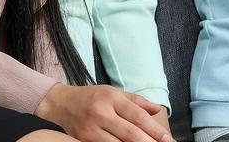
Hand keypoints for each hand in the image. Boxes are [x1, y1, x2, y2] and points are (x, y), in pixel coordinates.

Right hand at [36, 83, 173, 141]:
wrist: (60, 103)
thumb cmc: (91, 97)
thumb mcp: (114, 92)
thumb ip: (137, 101)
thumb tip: (157, 110)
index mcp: (112, 98)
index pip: (138, 117)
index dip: (155, 130)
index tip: (168, 140)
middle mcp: (101, 113)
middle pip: (130, 133)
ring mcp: (90, 129)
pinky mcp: (82, 140)